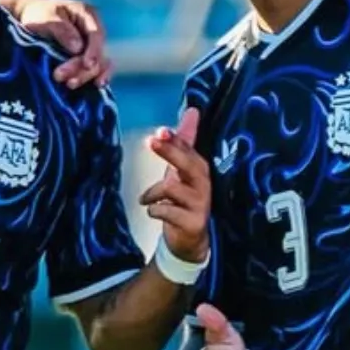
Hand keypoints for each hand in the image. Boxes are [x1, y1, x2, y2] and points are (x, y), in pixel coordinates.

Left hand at [0, 0, 110, 88]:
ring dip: (86, 76)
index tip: (87, 64)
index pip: (96, 35)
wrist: (28, 19)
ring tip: (70, 85)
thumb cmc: (37, 14)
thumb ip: (61, 29)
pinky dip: (91, 79)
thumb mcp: (46, 17)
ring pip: (98, 65)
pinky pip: (94, 71)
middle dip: (82, 68)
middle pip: (97, 53)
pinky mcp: (85, 59)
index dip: (94, 51)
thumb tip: (78, 48)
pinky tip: (93, 89)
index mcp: (87, 15)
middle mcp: (93, 31)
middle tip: (59, 76)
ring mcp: (91, 46)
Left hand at [139, 106, 209, 264]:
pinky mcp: (193, 222)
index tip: (160, 131)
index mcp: (199, 168)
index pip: (188, 149)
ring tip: (146, 199)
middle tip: (150, 142)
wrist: (190, 239)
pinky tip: (152, 211)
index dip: (175, 139)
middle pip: (187, 163)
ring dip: (152, 192)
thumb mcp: (181, 170)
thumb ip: (184, 142)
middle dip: (168, 151)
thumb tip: (192, 110)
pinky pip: (167, 211)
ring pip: (171, 187)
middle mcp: (203, 184)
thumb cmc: (184, 199)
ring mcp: (200, 204)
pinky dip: (154, 209)